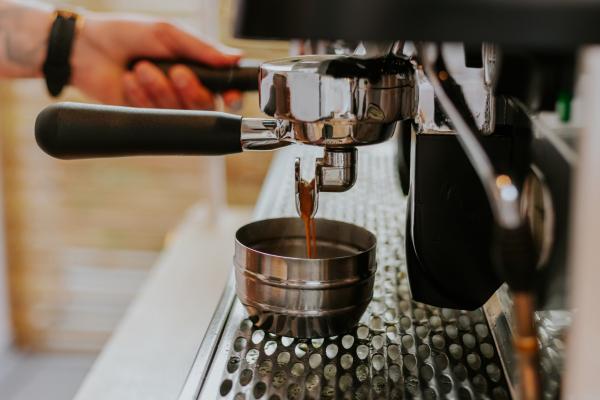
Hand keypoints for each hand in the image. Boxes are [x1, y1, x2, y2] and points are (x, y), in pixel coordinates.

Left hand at [70, 13, 241, 108]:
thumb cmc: (126, 34)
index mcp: (196, 67)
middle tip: (176, 72)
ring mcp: (165, 105)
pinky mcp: (146, 117)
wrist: (85, 48)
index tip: (230, 96)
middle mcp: (183, 89)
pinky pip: (156, 116)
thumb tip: (236, 57)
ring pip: (179, 112)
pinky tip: (129, 81)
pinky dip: (142, 96)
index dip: (231, 97)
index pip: (224, 89)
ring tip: (141, 68)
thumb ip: (202, 48)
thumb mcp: (168, 34)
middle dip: (190, 90)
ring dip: (160, 89)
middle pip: (205, 105)